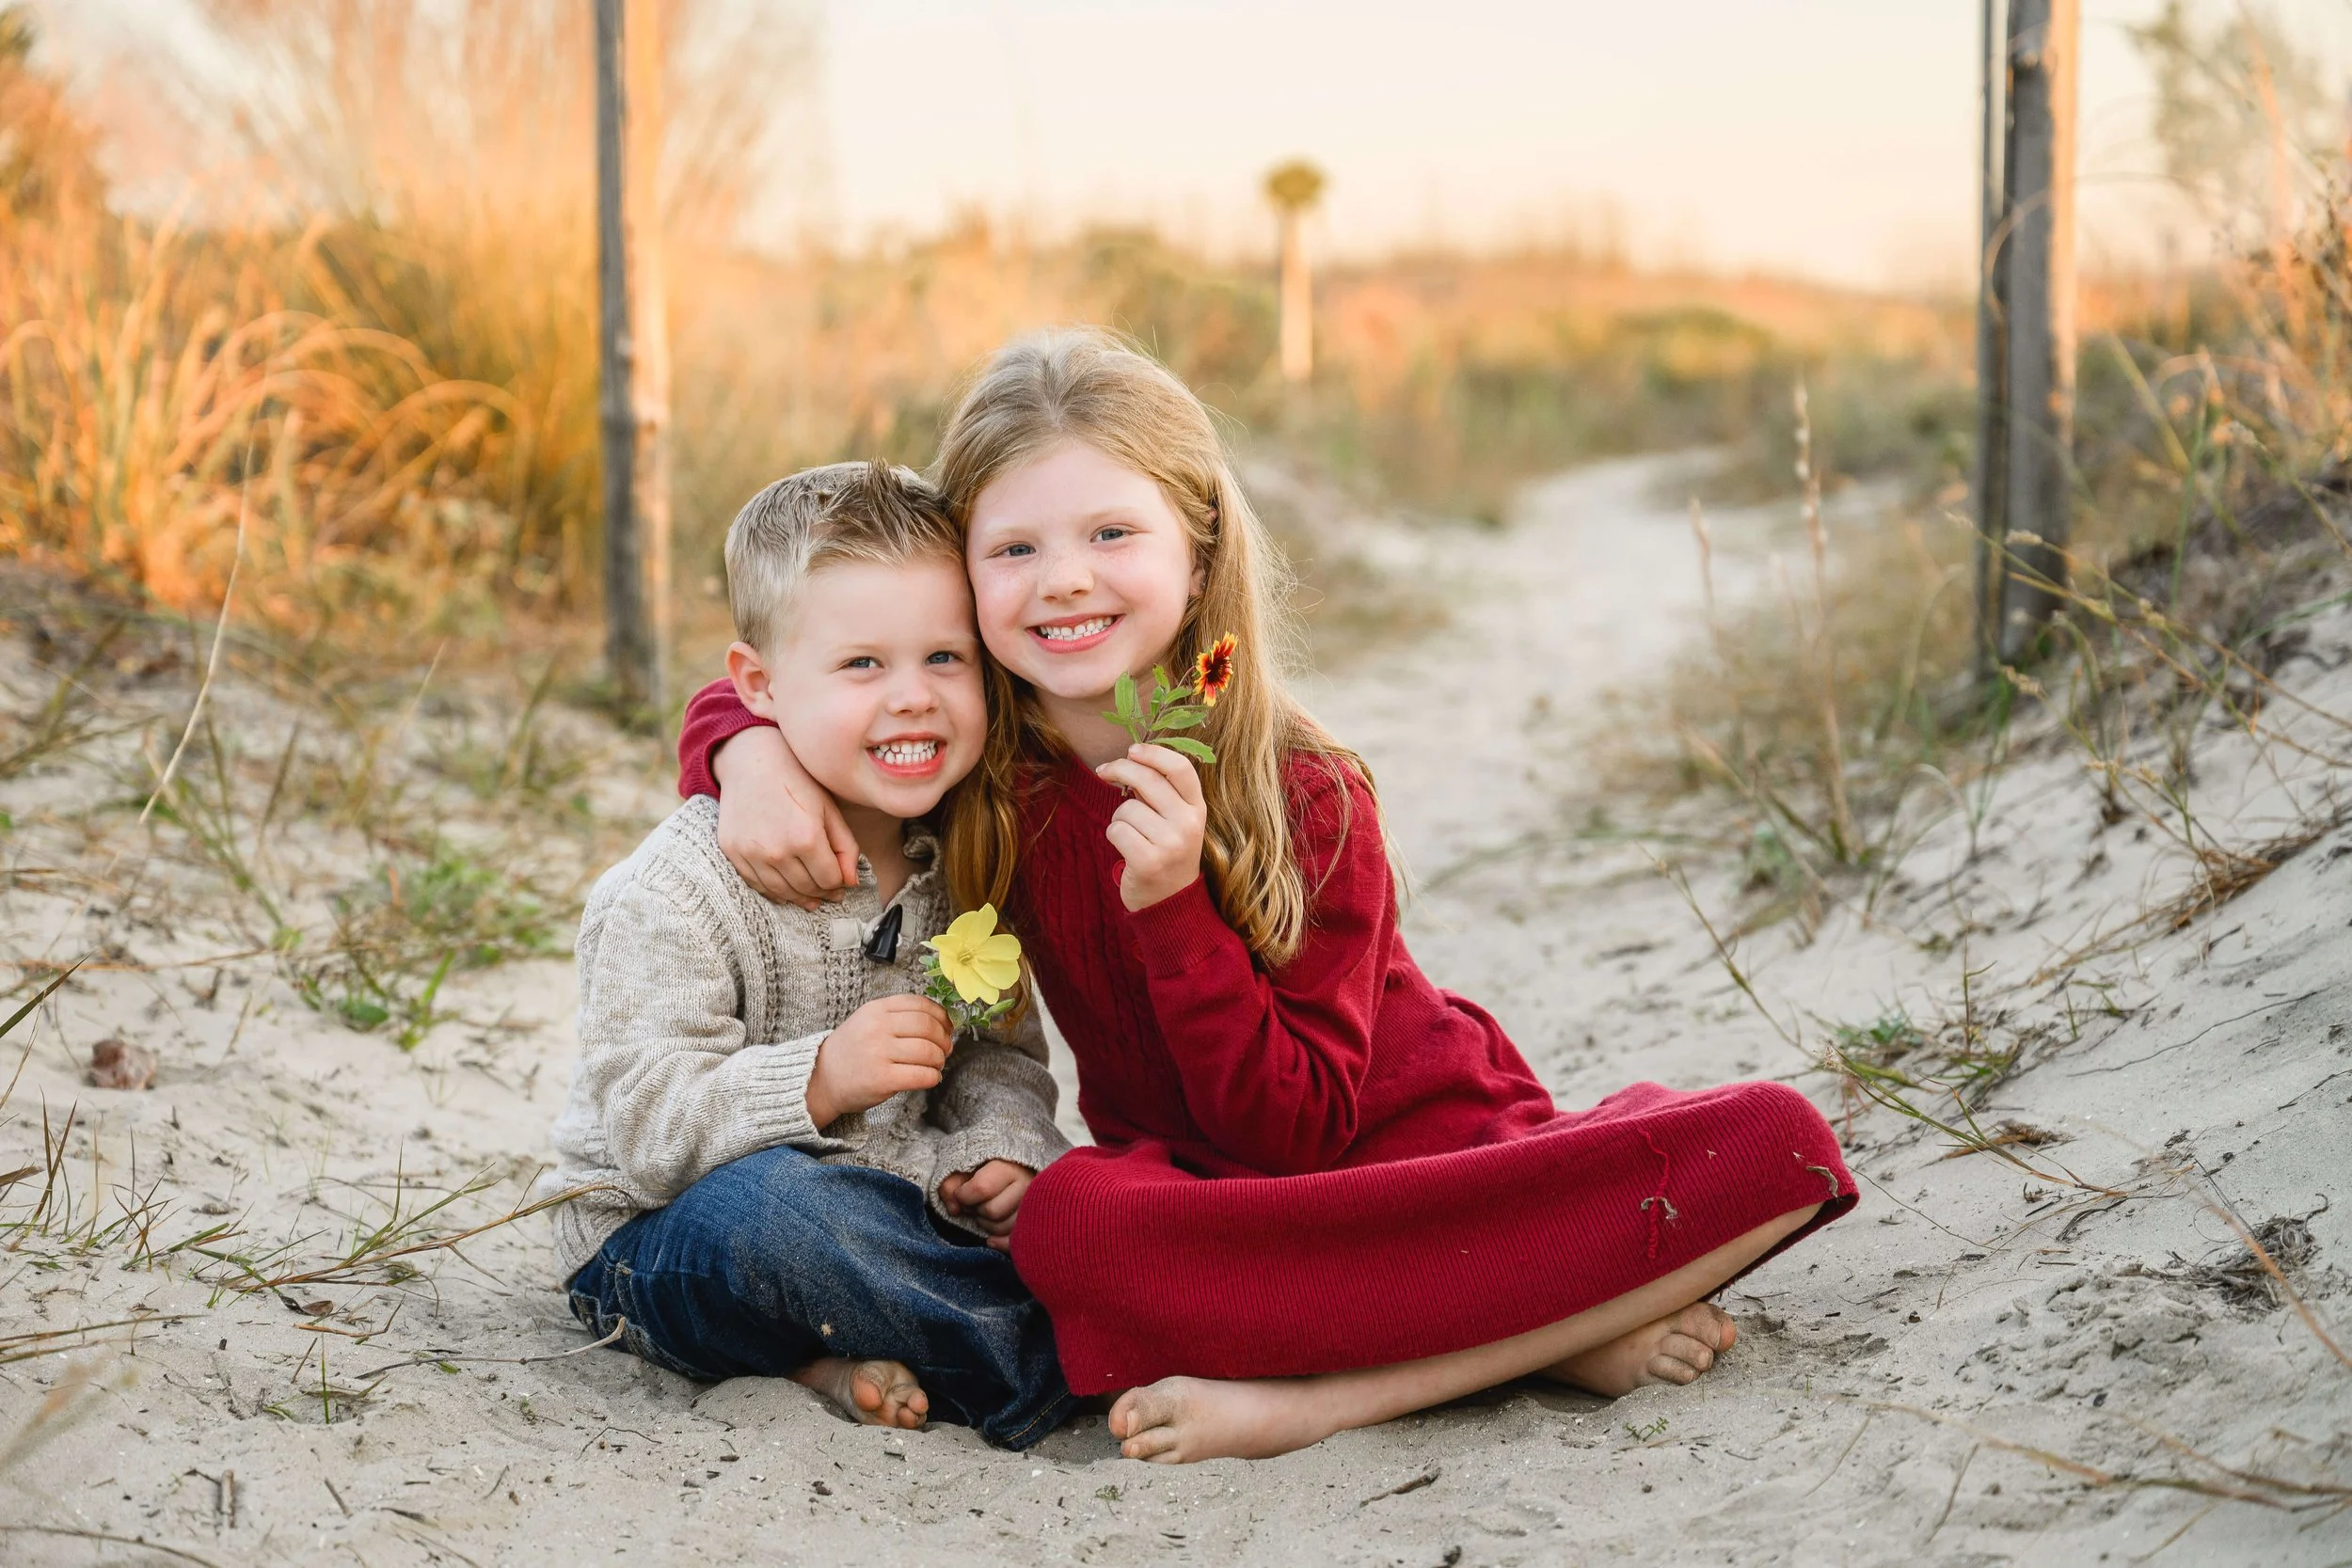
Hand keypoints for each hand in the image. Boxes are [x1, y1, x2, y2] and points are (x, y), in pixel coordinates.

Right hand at [712, 727, 859, 908]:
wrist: (751, 760)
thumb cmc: (796, 780)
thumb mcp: (829, 809)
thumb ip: (845, 847)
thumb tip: (851, 882)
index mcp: (806, 837)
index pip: (830, 880)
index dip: (840, 884)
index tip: (842, 882)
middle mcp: (777, 851)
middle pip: (807, 888)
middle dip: (823, 893)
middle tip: (830, 892)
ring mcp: (751, 854)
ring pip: (782, 892)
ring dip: (800, 897)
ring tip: (811, 896)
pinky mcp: (733, 852)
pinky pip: (757, 885)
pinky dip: (775, 892)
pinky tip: (786, 889)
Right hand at [805, 995, 953, 1126]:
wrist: (822, 1078)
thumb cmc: (852, 1050)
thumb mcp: (869, 1021)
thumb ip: (899, 1017)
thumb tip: (942, 1024)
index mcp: (877, 1009)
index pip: (920, 1004)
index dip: (941, 1016)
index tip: (947, 1027)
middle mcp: (878, 1028)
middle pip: (928, 1027)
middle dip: (944, 1039)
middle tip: (945, 1049)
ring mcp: (879, 1053)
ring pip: (928, 1051)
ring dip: (939, 1060)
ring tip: (935, 1065)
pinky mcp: (882, 1079)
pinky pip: (921, 1075)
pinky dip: (933, 1077)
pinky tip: (929, 1078)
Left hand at [937, 1159, 1034, 1251]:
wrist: (1014, 1170)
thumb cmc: (985, 1168)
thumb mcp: (964, 1167)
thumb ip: (951, 1184)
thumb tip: (954, 1210)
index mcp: (1009, 1167)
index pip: (982, 1188)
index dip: (963, 1195)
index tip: (960, 1193)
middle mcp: (1026, 1186)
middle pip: (992, 1211)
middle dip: (976, 1210)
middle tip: (974, 1203)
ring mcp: (1034, 1207)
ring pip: (1002, 1228)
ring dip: (987, 1224)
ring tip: (986, 1211)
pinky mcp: (1035, 1223)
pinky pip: (1015, 1242)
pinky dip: (999, 1243)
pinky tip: (990, 1239)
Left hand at [1096, 743, 1205, 912]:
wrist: (1171, 904)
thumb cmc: (1168, 854)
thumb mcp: (1178, 822)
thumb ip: (1163, 793)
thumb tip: (1131, 759)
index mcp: (1197, 809)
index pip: (1180, 768)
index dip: (1153, 753)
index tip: (1132, 750)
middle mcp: (1188, 824)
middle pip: (1147, 779)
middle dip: (1119, 769)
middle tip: (1105, 772)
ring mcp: (1170, 844)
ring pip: (1126, 808)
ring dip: (1119, 818)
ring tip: (1131, 834)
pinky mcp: (1148, 861)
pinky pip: (1116, 830)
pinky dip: (1114, 836)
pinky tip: (1126, 848)